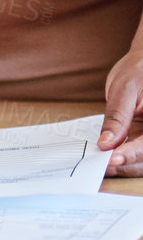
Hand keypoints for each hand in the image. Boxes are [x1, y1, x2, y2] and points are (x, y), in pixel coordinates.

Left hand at [101, 42, 142, 174]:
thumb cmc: (138, 71)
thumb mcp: (124, 89)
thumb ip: (117, 117)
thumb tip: (106, 143)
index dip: (131, 154)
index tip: (112, 159)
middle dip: (125, 165)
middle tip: (101, 167)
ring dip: (124, 166)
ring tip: (101, 165)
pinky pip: (137, 153)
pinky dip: (123, 158)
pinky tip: (107, 158)